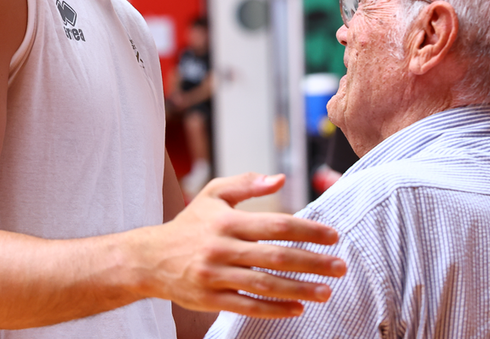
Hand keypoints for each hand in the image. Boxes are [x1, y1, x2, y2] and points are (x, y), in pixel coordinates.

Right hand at [143, 173, 345, 317]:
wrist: (149, 258)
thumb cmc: (188, 225)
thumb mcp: (211, 196)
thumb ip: (245, 184)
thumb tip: (280, 179)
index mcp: (226, 220)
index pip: (274, 224)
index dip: (307, 230)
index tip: (333, 236)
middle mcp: (222, 247)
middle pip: (275, 255)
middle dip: (312, 261)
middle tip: (340, 266)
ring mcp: (215, 274)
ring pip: (265, 283)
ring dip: (300, 288)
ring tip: (327, 291)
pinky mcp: (210, 298)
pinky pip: (247, 305)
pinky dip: (275, 309)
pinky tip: (298, 308)